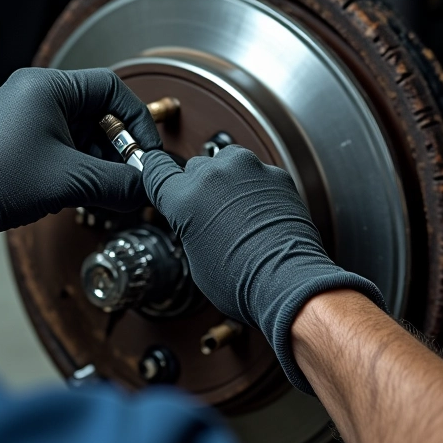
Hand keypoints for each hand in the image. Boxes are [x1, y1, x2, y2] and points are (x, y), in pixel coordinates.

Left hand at [0, 68, 161, 233]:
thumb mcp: (68, 181)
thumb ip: (115, 184)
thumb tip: (144, 188)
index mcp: (47, 87)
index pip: (112, 88)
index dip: (136, 120)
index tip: (146, 150)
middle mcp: (36, 94)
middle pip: (99, 113)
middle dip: (118, 148)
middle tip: (129, 175)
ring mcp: (27, 116)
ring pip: (83, 132)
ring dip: (100, 161)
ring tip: (106, 189)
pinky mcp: (21, 139)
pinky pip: (64, 145)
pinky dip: (80, 167)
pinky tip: (84, 190)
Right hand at [142, 146, 385, 392]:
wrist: (286, 280)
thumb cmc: (241, 279)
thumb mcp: (195, 256)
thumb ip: (189, 224)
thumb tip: (196, 217)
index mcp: (183, 197)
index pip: (156, 169)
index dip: (157, 172)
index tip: (159, 171)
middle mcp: (212, 176)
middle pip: (195, 167)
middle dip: (199, 186)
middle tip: (211, 213)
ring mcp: (246, 170)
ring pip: (227, 162)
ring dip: (229, 180)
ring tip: (238, 210)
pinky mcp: (275, 174)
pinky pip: (258, 173)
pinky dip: (257, 187)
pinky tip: (260, 212)